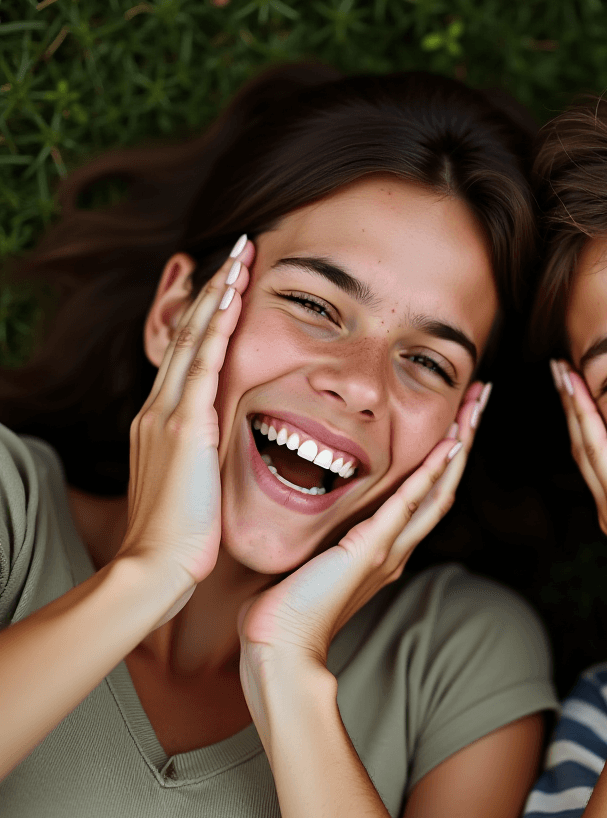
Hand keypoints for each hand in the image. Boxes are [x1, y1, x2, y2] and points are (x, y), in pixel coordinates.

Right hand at [117, 237, 252, 601]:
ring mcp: (170, 414)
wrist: (157, 568)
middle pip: (186, 331)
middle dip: (213, 288)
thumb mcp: (191, 484)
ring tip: (240, 254)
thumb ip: (200, 456)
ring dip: (219, 293)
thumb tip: (215, 448)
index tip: (229, 282)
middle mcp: (161, 408)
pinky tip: (234, 295)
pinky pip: (204, 362)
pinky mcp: (185, 426)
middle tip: (236, 248)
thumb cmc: (181, 537)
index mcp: (164, 421)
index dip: (207, 315)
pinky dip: (219, 326)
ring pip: (194, 336)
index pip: (187, 352)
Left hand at [236, 381, 490, 678]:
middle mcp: (397, 548)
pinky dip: (430, 473)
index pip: (426, 493)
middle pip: (445, 485)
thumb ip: (327, 538)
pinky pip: (408, 504)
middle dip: (465, 438)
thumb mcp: (314, 560)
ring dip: (459, 445)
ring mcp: (389, 549)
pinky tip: (448, 445)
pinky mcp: (371, 549)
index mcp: (386, 549)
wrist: (280, 648)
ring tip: (474, 409)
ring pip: (438, 489)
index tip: (456, 419)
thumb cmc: (287, 609)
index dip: (445, 456)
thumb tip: (317, 519)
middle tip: (481, 399)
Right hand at [551, 361, 606, 671]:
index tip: (583, 395)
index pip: (600, 458)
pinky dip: (583, 415)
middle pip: (583, 444)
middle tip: (562, 372)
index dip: (589, 425)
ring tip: (562, 371)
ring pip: (584, 440)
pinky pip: (596, 447)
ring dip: (572, 403)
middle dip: (572, 407)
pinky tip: (574, 389)